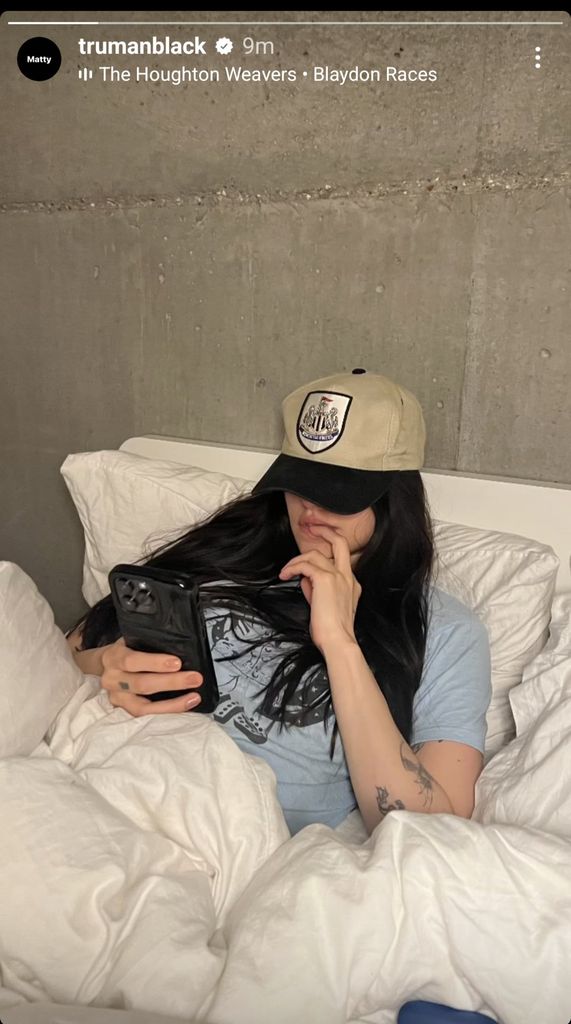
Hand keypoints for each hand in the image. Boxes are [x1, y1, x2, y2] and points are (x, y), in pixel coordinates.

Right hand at [100, 638, 203, 716]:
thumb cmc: (126, 651)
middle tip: (194, 678)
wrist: (104, 667)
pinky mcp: (123, 711)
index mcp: (113, 657)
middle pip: (141, 684)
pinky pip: (145, 716)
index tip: (177, 662)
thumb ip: (148, 645)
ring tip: (193, 698)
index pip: (132, 660)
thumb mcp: (131, 641)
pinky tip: (183, 707)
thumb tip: (180, 647)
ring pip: (142, 707)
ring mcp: (116, 698)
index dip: (155, 662)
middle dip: (171, 682)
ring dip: (172, 704)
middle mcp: (112, 679)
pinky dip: (166, 712)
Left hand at [278, 525, 361, 653]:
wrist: (338, 640)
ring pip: (315, 554)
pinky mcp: (325, 579)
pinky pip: (305, 565)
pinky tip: (285, 575)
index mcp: (351, 583)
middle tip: (310, 527)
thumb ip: (316, 589)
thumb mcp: (325, 606)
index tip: (310, 553)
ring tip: (286, 572)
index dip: (323, 554)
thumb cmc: (332, 630)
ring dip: (296, 560)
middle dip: (324, 530)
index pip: (339, 559)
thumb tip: (304, 579)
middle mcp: (348, 576)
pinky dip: (292, 567)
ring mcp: (338, 576)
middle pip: (340, 542)